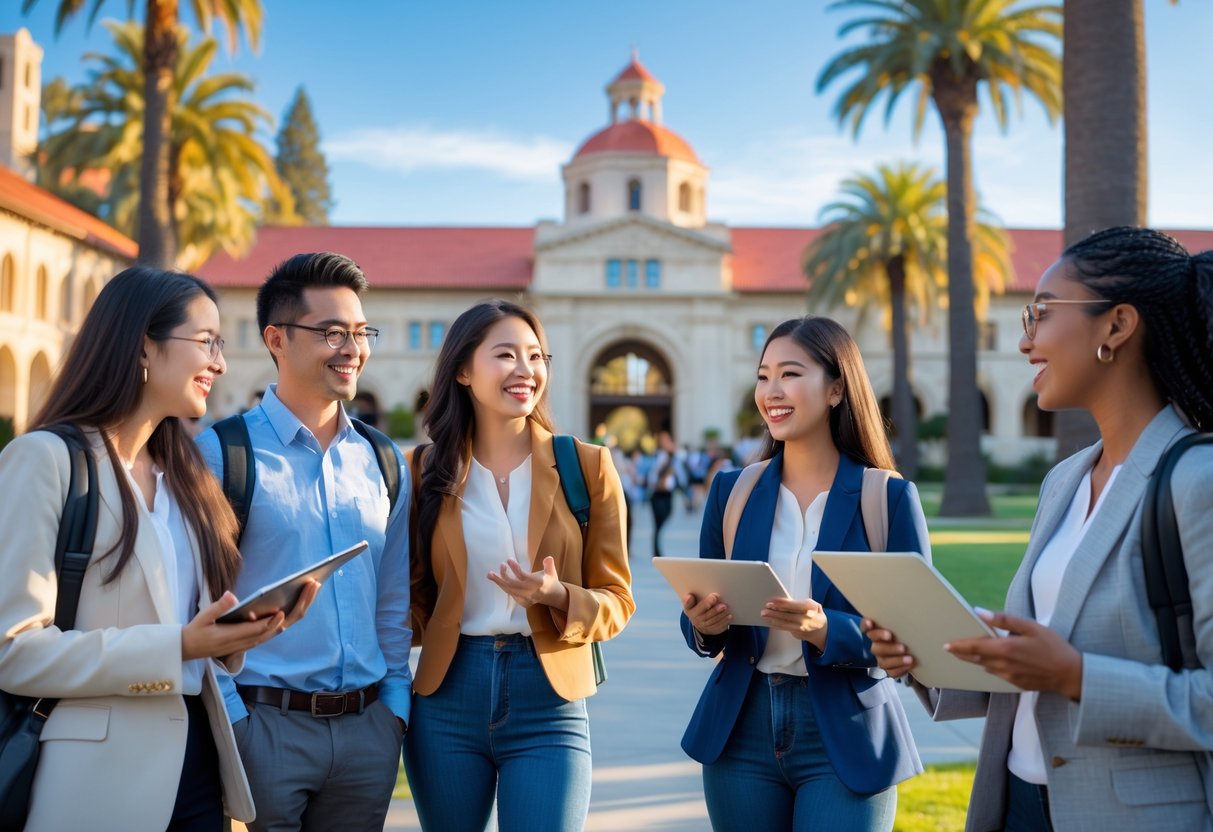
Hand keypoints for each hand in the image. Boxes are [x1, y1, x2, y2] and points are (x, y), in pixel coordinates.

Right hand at [181, 581, 319, 661]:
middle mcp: (249, 640)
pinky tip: (302, 598)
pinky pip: (279, 626)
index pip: (260, 630)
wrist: (191, 648)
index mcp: (236, 636)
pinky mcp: (256, 637)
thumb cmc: (198, 631)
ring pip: (283, 626)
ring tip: (313, 587)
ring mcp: (254, 640)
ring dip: (300, 608)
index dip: (273, 621)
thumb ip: (219, 607)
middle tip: (313, 586)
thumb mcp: (203, 617)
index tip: (283, 610)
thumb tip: (232, 596)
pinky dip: (293, 612)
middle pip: (280, 626)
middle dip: (298, 607)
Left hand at [487, 557, 569, 610]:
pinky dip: (503, 586)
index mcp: (539, 584)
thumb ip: (549, 565)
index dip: (515, 568)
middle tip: (500, 565)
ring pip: (510, 590)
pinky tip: (496, 579)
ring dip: (499, 582)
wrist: (551, 596)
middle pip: (514, 585)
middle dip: (504, 575)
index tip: (509, 560)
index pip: (524, 576)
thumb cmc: (549, 580)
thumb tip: (548, 558)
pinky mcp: (522, 602)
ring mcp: (526, 598)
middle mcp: (531, 592)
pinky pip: (510, 594)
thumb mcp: (552, 572)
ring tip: (489, 574)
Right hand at [683, 592, 730, 635]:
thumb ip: (689, 600)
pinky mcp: (711, 631)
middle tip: (724, 605)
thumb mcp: (690, 604)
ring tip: (727, 610)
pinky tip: (729, 617)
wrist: (698, 621)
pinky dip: (724, 622)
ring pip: (714, 622)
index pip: (697, 608)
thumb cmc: (695, 607)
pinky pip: (718, 627)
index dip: (706, 603)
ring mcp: (704, 627)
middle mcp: (696, 621)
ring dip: (721, 616)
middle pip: (707, 616)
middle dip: (716, 610)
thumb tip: (689, 596)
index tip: (714, 597)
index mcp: (691, 612)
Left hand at [761, 597, 827, 648]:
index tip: (773, 601)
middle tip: (765, 608)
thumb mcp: (812, 604)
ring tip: (764, 614)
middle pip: (787, 615)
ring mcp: (801, 627)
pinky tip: (769, 621)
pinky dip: (775, 625)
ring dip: (772, 618)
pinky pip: (784, 628)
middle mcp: (806, 619)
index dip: (782, 603)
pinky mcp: (796, 633)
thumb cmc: (813, 612)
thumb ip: (799, 602)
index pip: (794, 605)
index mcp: (810, 608)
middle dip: (775, 611)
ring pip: (784, 622)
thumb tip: (785, 602)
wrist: (821, 629)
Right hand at [861, 618, 916, 677]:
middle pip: (876, 648)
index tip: (871, 623)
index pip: (866, 628)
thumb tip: (910, 608)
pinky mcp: (888, 668)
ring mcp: (881, 658)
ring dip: (896, 660)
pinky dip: (900, 669)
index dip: (866, 626)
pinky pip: (891, 672)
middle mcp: (876, 645)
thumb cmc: (903, 631)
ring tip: (909, 658)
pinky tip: (910, 665)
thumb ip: (898, 619)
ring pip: (883, 662)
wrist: (911, 647)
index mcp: (874, 632)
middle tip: (903, 647)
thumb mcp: (900, 624)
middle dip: (889, 648)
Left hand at [945, 611, 1083, 698]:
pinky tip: (989, 661)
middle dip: (962, 654)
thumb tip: (980, 612)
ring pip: (985, 667)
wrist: (1071, 674)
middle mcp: (1003, 665)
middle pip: (975, 659)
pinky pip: (996, 674)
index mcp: (1005, 649)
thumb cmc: (1053, 646)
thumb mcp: (1030, 626)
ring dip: (975, 660)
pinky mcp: (1015, 683)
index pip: (974, 647)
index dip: (958, 646)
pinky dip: (989, 667)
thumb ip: (1004, 620)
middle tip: (950, 648)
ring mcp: (1009, 676)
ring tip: (967, 652)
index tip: (946, 645)